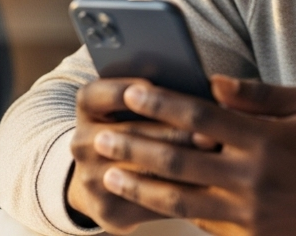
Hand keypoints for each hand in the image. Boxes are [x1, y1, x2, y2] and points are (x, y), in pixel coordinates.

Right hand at [68, 78, 216, 233]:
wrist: (103, 177)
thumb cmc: (136, 127)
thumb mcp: (133, 104)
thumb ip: (158, 92)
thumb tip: (201, 85)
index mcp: (88, 108)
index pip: (98, 94)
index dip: (123, 90)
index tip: (152, 84)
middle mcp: (82, 143)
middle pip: (129, 135)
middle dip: (173, 133)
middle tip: (211, 133)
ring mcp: (90, 179)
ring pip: (141, 173)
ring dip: (181, 166)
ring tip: (213, 158)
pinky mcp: (106, 211)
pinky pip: (147, 204)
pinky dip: (179, 194)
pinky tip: (207, 186)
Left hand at [95, 75, 295, 235]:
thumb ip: (260, 95)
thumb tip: (215, 83)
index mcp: (266, 140)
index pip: (200, 118)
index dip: (161, 103)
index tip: (131, 91)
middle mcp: (252, 178)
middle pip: (177, 160)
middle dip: (134, 145)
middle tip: (101, 135)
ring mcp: (248, 213)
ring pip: (179, 199)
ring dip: (139, 185)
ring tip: (110, 171)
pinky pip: (200, 220)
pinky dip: (170, 208)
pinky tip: (146, 195)